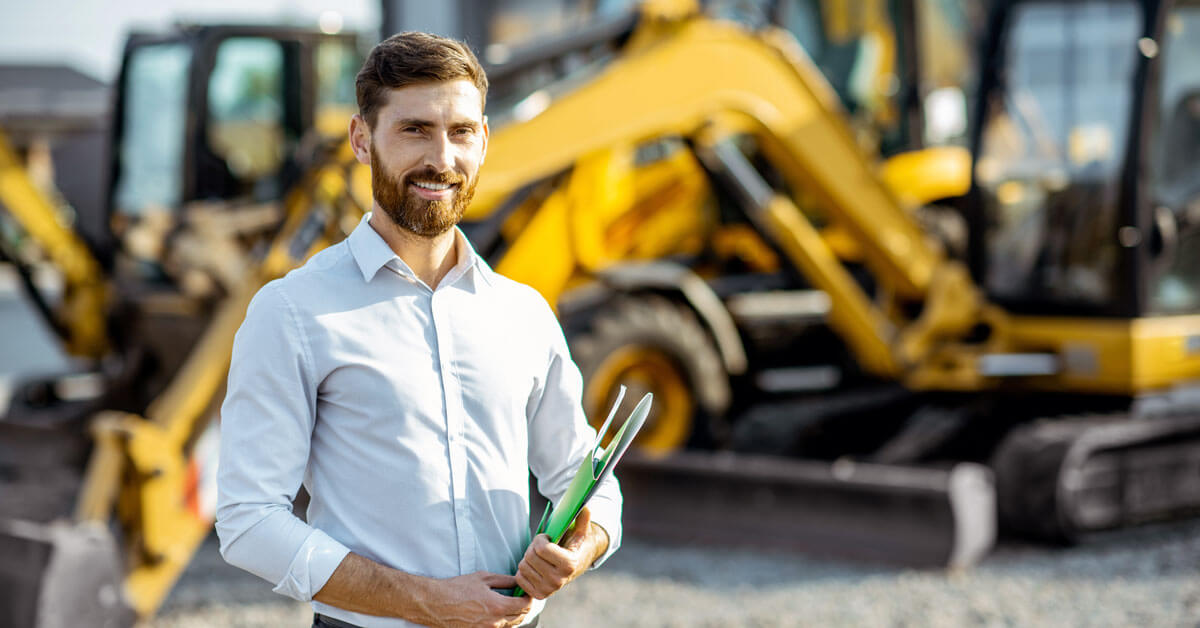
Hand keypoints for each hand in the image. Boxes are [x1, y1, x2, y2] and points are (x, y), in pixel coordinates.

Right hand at [416, 571, 531, 627]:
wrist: (435, 603)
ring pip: (510, 625)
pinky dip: (502, 622)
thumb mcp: (483, 578)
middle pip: (521, 617)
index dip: (530, 597)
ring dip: (514, 615)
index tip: (527, 591)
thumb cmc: (456, 589)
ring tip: (509, 603)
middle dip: (524, 606)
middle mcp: (495, 622)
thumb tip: (518, 580)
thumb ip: (504, 580)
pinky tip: (497, 612)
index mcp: (498, 606)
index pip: (525, 605)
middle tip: (521, 596)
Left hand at [514, 506, 608, 599]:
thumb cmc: (575, 546)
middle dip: (533, 547)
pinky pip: (519, 577)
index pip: (541, 548)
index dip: (540, 538)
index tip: (546, 537)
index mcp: (568, 564)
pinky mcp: (539, 595)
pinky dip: (524, 570)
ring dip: (528, 558)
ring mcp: (548, 590)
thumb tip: (585, 507)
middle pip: (530, 556)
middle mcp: (558, 580)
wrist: (576, 566)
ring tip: (540, 557)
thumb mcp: (580, 532)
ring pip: (523, 566)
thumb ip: (582, 519)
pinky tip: (535, 568)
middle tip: (542, 547)